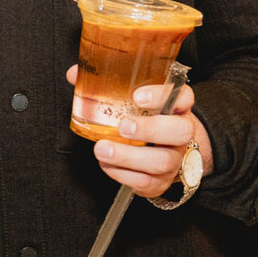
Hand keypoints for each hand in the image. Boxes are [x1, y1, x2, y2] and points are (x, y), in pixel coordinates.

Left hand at [65, 66, 213, 199]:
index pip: (182, 96)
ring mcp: (175, 159)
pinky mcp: (161, 182)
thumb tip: (75, 74)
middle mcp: (182, 134)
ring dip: (129, 156)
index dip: (162, 95)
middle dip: (150, 129)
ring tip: (103, 149)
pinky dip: (123, 174)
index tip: (137, 96)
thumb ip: (106, 85)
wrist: (164, 150)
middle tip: (123, 126)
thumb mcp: (133, 100)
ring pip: (162, 161)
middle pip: (180, 131)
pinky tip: (107, 164)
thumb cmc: (144, 119)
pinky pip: (146, 182)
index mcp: (177, 107)